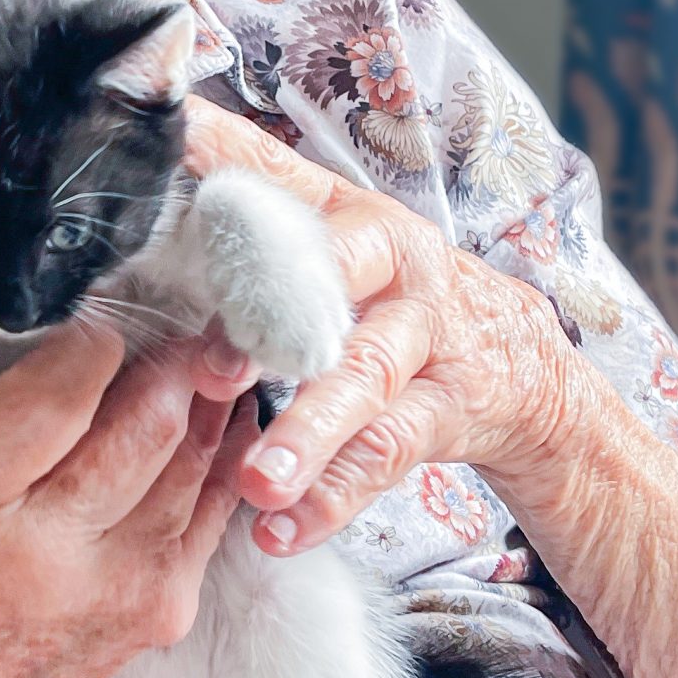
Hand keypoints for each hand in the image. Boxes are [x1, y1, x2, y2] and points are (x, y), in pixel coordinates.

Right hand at [0, 322, 257, 677]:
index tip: (93, 318)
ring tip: (207, 353)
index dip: (90, 338)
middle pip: (145, 419)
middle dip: (170, 355)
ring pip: (193, 455)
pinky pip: (213, 504)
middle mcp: (46, 551)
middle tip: (176, 318)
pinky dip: (225, 451)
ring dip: (207, 394)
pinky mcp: (162, 609)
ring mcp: (118, 587)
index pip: (57, 391)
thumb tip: (72, 328)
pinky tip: (225, 415)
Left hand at [185, 98, 585, 555]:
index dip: (225, 171)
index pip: (278, 179)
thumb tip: (158, 145)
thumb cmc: (388, 296)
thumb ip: (253, 200)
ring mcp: (427, 337)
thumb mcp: (334, 237)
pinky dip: (331, 500)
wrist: (518, 362)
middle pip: (333, 282)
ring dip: (306, 436)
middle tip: (214, 371)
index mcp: (346, 212)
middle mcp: (393, 263)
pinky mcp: (448, 409)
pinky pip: (384, 459)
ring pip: (363, 383)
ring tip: (257, 483)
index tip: (169, 166)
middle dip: (273, 325)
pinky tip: (281, 532)